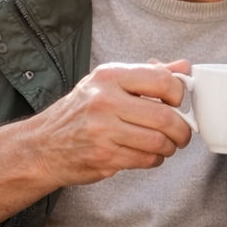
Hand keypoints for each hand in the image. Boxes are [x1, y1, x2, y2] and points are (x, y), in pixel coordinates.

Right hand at [0, 60, 193, 226]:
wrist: (42, 146)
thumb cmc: (80, 112)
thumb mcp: (108, 84)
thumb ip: (148, 75)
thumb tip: (184, 67)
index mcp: (109, 76)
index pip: (162, 81)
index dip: (179, 95)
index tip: (179, 103)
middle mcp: (105, 100)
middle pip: (164, 117)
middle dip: (182, 129)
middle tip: (182, 133)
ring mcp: (103, 130)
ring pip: (159, 142)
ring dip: (170, 147)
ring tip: (166, 145)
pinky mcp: (104, 156)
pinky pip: (147, 159)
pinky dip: (155, 159)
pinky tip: (148, 154)